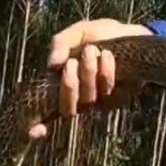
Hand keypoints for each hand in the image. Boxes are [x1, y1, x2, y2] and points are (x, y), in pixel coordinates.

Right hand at [29, 18, 151, 139]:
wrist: (133, 35)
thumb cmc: (101, 36)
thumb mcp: (78, 33)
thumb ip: (61, 43)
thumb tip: (51, 65)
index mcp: (62, 86)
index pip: (46, 115)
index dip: (38, 128)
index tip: (33, 132)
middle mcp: (79, 99)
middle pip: (67, 109)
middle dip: (69, 86)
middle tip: (72, 62)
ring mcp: (99, 101)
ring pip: (88, 100)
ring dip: (88, 74)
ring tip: (92, 51)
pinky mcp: (118, 99)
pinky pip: (108, 92)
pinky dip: (105, 73)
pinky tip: (107, 55)